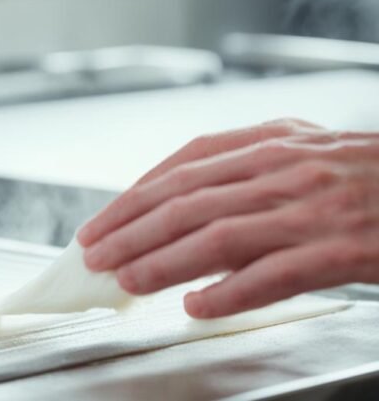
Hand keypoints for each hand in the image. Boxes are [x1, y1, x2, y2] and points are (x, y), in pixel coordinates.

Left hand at [78, 119, 378, 318]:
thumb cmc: (368, 173)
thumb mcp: (305, 149)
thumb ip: (245, 166)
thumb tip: (177, 197)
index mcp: (272, 141)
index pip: (183, 167)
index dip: (133, 197)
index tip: (99, 224)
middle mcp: (286, 169)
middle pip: (188, 201)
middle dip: (132, 231)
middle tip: (95, 256)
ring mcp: (314, 208)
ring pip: (220, 235)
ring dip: (164, 260)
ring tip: (128, 280)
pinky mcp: (344, 248)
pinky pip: (275, 274)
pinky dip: (230, 291)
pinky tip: (197, 305)